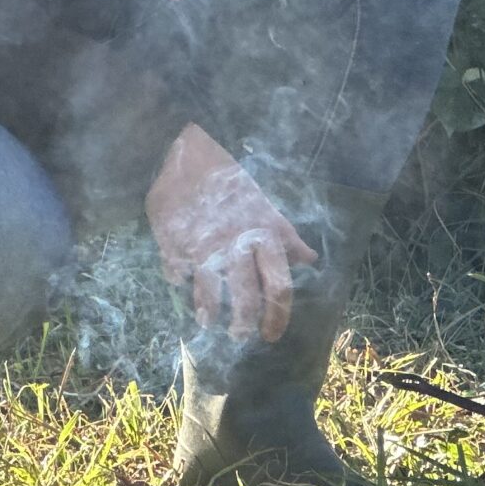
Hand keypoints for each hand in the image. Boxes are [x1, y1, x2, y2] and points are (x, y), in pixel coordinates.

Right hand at [145, 124, 316, 343]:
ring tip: (209, 322)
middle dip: (245, 325)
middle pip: (247, 298)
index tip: (271, 334)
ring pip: (211, 296)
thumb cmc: (228, 180)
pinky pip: (176, 275)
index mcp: (263, 234)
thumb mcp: (264, 205)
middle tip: (241, 336)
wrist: (185, 149)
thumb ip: (285, 235)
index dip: (277, 316)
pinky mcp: (174, 243)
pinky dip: (178, 282)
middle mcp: (237, 243)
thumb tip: (310, 260)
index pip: (279, 286)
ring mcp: (204, 245)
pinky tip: (179, 282)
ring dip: (210, 314)